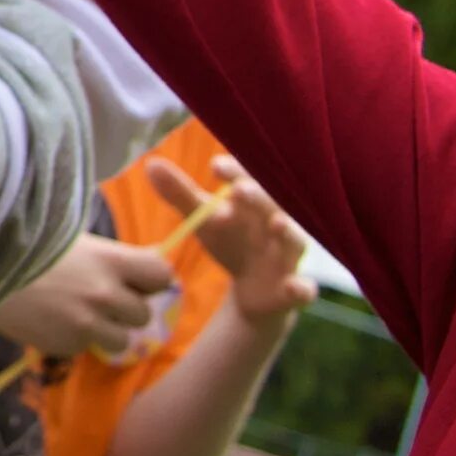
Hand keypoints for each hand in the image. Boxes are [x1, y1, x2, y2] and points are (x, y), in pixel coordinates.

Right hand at [0, 233, 174, 358]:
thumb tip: (143, 262)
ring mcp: (87, 323)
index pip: (162, 275)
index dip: (151, 280)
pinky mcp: (67, 345)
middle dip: (126, 309)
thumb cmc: (28, 244)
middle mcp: (105, 294)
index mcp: (111, 260)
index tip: (136, 280)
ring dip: (106, 331)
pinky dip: (76, 339)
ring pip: (122, 341)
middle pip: (144, 314)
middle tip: (101, 299)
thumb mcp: (75, 239)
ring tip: (78, 315)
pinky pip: (86, 348)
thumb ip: (109, 257)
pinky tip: (53, 320)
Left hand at [147, 155, 313, 324]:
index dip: (235, 172)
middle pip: (272, 205)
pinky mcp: (293, 289)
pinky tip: (295, 287)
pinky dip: (302, 288)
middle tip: (239, 190)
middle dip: (258, 197)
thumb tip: (151, 164)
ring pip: (294, 240)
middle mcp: (277, 223)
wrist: (254, 291)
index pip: (247, 179)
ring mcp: (288, 256)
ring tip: (276, 224)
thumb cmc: (232, 242)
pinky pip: (304, 288)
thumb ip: (180, 194)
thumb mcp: (205, 220)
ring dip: (288, 232)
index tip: (215, 166)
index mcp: (254, 202)